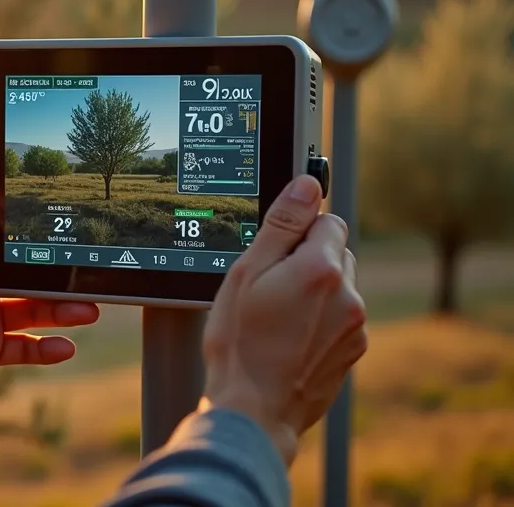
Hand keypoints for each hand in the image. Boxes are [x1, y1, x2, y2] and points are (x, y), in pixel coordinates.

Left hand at [0, 157, 100, 406]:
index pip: (8, 238)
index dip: (36, 233)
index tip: (68, 227)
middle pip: (29, 275)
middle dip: (61, 277)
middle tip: (90, 278)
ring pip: (34, 311)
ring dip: (63, 311)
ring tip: (88, 311)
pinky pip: (23, 348)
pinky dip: (46, 349)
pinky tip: (67, 346)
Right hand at [199, 174, 367, 465]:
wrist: (253, 409)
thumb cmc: (239, 344)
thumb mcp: (246, 274)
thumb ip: (281, 226)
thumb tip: (306, 186)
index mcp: (321, 269)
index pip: (326, 219)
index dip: (296, 232)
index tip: (273, 254)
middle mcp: (348, 295)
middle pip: (336, 252)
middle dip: (308, 260)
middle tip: (269, 287)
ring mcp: (355, 326)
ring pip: (339, 286)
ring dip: (315, 291)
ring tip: (277, 317)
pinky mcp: (354, 349)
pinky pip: (341, 317)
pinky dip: (320, 320)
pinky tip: (288, 337)